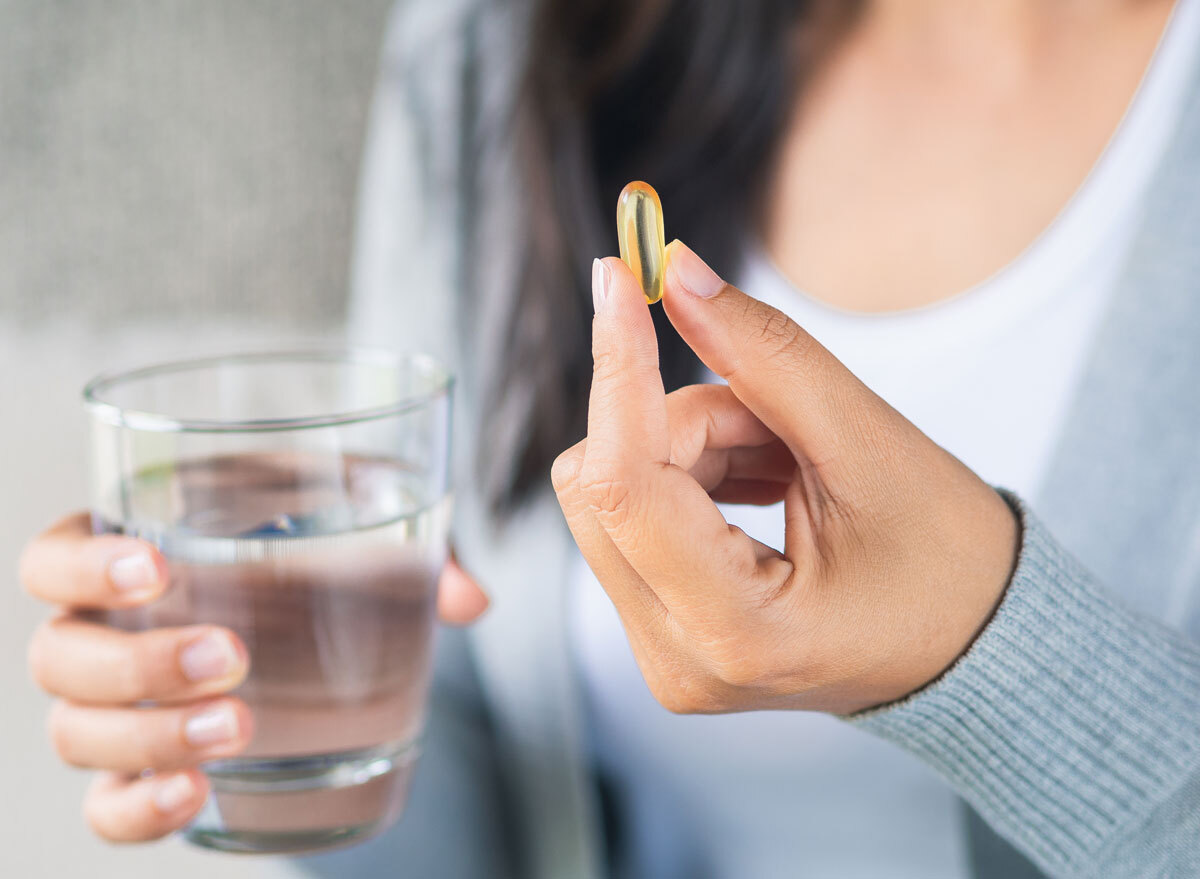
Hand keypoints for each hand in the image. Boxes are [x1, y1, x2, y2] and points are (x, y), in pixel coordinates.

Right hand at [21, 513, 486, 842]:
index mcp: (132, 552)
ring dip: (151, 737)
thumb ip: (413, 543)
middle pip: (61, 657)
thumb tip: (470, 600)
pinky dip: (139, 809)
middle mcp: (105, 632)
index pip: (55, 558)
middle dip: (137, 662)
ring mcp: (117, 709)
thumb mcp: (360, 518)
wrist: (316, 612)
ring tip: (240, 728)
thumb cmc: (316, 546)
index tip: (158, 565)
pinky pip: (108, 804)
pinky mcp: (146, 768)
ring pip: (78, 734)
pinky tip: (194, 795)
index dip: (84, 564)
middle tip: (230, 657)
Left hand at [552, 243, 1017, 715]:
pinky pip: (631, 519)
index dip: (617, 369)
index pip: (624, 482)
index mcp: (739, 630)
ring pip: (612, 493)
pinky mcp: (662, 634)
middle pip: (602, 483)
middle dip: (678, 418)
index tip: (618, 279)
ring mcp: (664, 655)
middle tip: (775, 416)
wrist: (975, 649)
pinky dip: (689, 473)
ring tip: (789, 458)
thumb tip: (677, 275)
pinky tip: (766, 479)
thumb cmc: (949, 561)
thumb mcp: (869, 444)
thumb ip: (765, 354)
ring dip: (691, 444)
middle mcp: (678, 660)